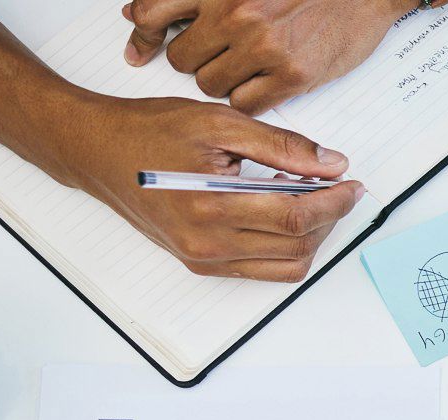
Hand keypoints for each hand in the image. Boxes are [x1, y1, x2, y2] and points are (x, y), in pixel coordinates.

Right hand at [56, 95, 360, 280]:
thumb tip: (332, 163)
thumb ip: (281, 145)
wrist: (96, 152)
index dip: (333, 202)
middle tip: (339, 188)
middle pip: (296, 244)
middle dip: (329, 217)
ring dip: (312, 236)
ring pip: (285, 265)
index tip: (351, 184)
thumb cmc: (148, 131)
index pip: (295, 217)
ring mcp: (204, 260)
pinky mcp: (201, 264)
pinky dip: (287, 246)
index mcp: (209, 207)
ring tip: (316, 200)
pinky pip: (263, 269)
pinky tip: (287, 213)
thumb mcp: (217, 122)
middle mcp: (207, 244)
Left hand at [123, 0, 409, 114]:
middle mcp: (235, 12)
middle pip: (183, 59)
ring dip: (225, 83)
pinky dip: (251, 100)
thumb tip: (138, 13)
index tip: (139, 50)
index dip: (143, 36)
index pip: (154, 12)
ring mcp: (263, 46)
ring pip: (212, 85)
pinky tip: (266, 84)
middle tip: (219, 58)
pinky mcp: (292, 75)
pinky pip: (247, 104)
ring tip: (249, 68)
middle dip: (196, 62)